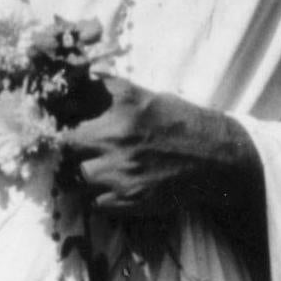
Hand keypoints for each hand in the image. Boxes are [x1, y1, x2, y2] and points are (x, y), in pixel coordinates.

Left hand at [61, 76, 262, 222]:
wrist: (216, 159)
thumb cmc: (182, 122)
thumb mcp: (147, 96)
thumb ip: (111, 91)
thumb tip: (79, 79)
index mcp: (123, 104)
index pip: (71, 105)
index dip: (63, 116)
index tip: (65, 121)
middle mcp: (117, 135)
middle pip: (68, 143)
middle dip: (74, 145)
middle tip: (88, 147)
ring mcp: (121, 170)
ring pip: (80, 174)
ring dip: (90, 171)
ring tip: (110, 167)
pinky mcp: (128, 199)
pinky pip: (96, 201)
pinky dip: (104, 195)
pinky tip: (122, 184)